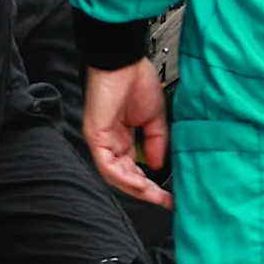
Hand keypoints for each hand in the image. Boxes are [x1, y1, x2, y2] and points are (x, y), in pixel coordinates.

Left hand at [83, 59, 172, 209]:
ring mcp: (101, 139)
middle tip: (163, 200)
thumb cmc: (137, 82)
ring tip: (154, 196)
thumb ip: (156, 143)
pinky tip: (139, 183)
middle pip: (124, 175)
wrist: (125, 63)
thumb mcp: (155, 119)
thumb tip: (156, 166)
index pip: (133, 168)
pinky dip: (123, 176)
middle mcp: (110, 141)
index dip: (150, 183)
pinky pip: (107, 163)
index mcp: (123, 137)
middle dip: (145, 190)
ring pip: (114, 174)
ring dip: (135, 188)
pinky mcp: (95, 135)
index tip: (168, 194)